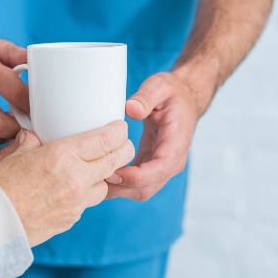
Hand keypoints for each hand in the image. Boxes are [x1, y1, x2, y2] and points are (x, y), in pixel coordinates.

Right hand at [0, 121, 134, 245]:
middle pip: (116, 161)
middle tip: (119, 143)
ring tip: (91, 168)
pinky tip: (69, 189)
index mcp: (64, 156)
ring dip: (103, 175)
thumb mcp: (14, 154)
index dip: (118, 131)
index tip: (119, 126)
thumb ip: (31, 142)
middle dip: (122, 149)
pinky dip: (83, 194)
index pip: (107, 140)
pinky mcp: (70, 220)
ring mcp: (76, 203)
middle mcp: (76, 179)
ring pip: (105, 185)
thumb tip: (34, 134)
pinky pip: (86, 203)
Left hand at [106, 72, 200, 200]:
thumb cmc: (172, 93)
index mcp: (176, 144)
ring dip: (117, 190)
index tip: (111, 172)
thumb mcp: (159, 87)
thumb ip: (145, 97)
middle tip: (94, 178)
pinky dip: (119, 184)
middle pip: (146, 188)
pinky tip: (100, 176)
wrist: (184, 99)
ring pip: (140, 190)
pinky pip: (135, 183)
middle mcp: (172, 162)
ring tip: (92, 180)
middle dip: (121, 188)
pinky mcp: (151, 167)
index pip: (159, 170)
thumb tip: (131, 109)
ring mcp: (162, 167)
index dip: (135, 176)